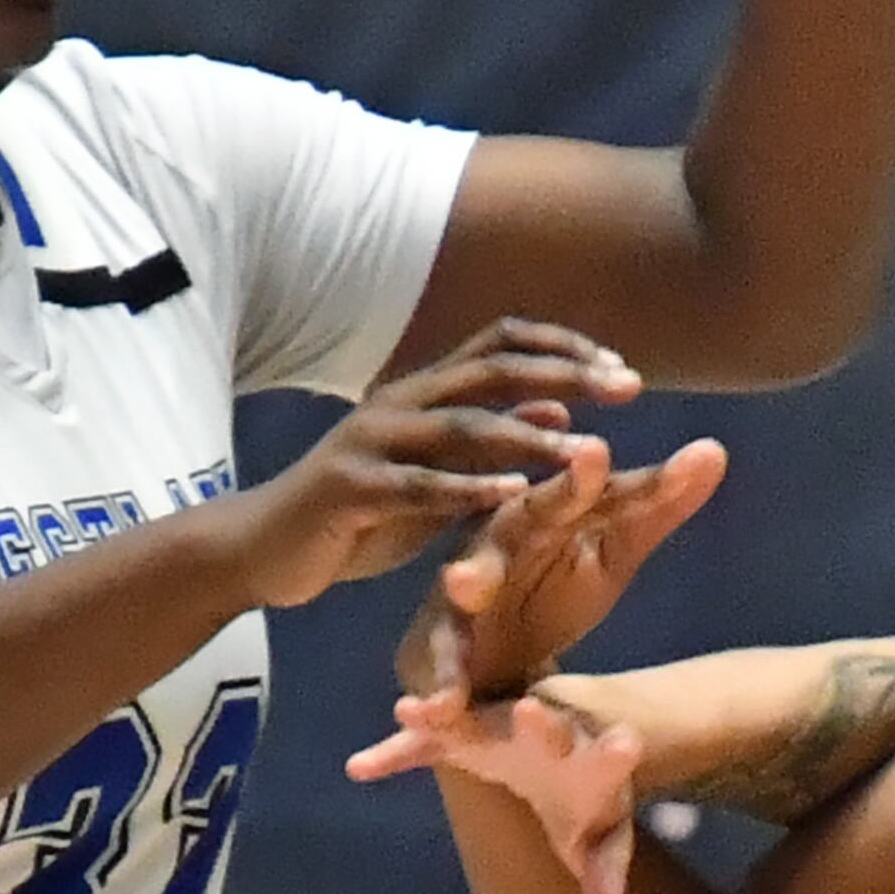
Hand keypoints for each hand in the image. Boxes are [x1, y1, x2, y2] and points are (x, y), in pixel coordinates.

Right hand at [214, 319, 642, 612]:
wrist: (264, 548)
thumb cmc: (360, 512)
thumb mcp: (437, 476)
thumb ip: (490, 448)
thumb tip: (558, 414)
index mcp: (424, 391)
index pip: (502, 344)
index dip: (564, 348)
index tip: (624, 369)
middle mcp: (401, 402)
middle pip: (493, 370)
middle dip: (566, 375)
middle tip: (629, 388)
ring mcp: (372, 441)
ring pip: (461, 425)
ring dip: (530, 438)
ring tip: (589, 453)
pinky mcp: (350, 488)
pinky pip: (417, 486)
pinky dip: (468, 490)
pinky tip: (514, 499)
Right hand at [349, 684, 647, 893]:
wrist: (559, 736)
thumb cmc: (586, 794)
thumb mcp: (601, 837)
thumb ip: (604, 878)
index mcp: (590, 759)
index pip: (607, 758)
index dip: (615, 754)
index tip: (627, 746)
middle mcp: (548, 732)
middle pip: (545, 726)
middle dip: (537, 722)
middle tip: (528, 711)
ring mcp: (501, 725)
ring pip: (473, 718)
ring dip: (443, 717)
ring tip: (409, 713)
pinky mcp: (461, 731)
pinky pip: (425, 741)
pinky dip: (396, 751)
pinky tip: (359, 769)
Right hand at [390, 436, 727, 701]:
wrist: (486, 658)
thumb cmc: (549, 586)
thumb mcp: (611, 551)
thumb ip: (657, 505)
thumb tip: (714, 450)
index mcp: (541, 511)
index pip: (578, 491)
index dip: (585, 475)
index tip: (600, 451)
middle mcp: (498, 541)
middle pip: (518, 519)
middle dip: (535, 502)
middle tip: (565, 477)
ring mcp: (462, 595)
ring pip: (464, 583)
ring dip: (466, 581)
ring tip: (466, 584)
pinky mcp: (439, 649)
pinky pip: (439, 669)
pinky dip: (437, 687)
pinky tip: (437, 707)